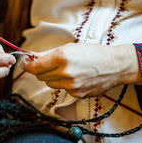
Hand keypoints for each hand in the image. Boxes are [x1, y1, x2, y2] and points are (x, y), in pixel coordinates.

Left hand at [23, 43, 141, 97]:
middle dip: (42, 71)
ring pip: (50, 84)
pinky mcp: (76, 94)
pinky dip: (65, 85)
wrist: (115, 66)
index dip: (28, 65)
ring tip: (67, 70)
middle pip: (41, 77)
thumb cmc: (94, 53)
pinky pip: (63, 90)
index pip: (35, 67)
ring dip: (53, 78)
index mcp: (62, 57)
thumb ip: (49, 54)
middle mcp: (65, 73)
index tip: (26, 63)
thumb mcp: (70, 47)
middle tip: (49, 65)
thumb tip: (32, 57)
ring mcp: (71, 86)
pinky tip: (77, 78)